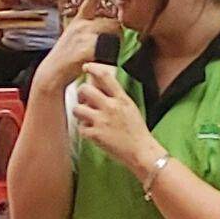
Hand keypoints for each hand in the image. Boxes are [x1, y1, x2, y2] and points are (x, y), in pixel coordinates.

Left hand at [63, 65, 158, 181]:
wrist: (141, 152)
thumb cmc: (136, 131)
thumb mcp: (130, 107)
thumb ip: (116, 95)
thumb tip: (100, 83)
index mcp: (121, 99)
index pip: (105, 76)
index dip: (93, 68)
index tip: (86, 67)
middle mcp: (111, 107)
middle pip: (85, 89)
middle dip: (81, 93)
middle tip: (84, 99)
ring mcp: (102, 121)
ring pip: (78, 108)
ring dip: (80, 112)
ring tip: (87, 118)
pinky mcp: (96, 135)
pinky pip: (81, 127)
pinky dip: (84, 130)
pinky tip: (92, 132)